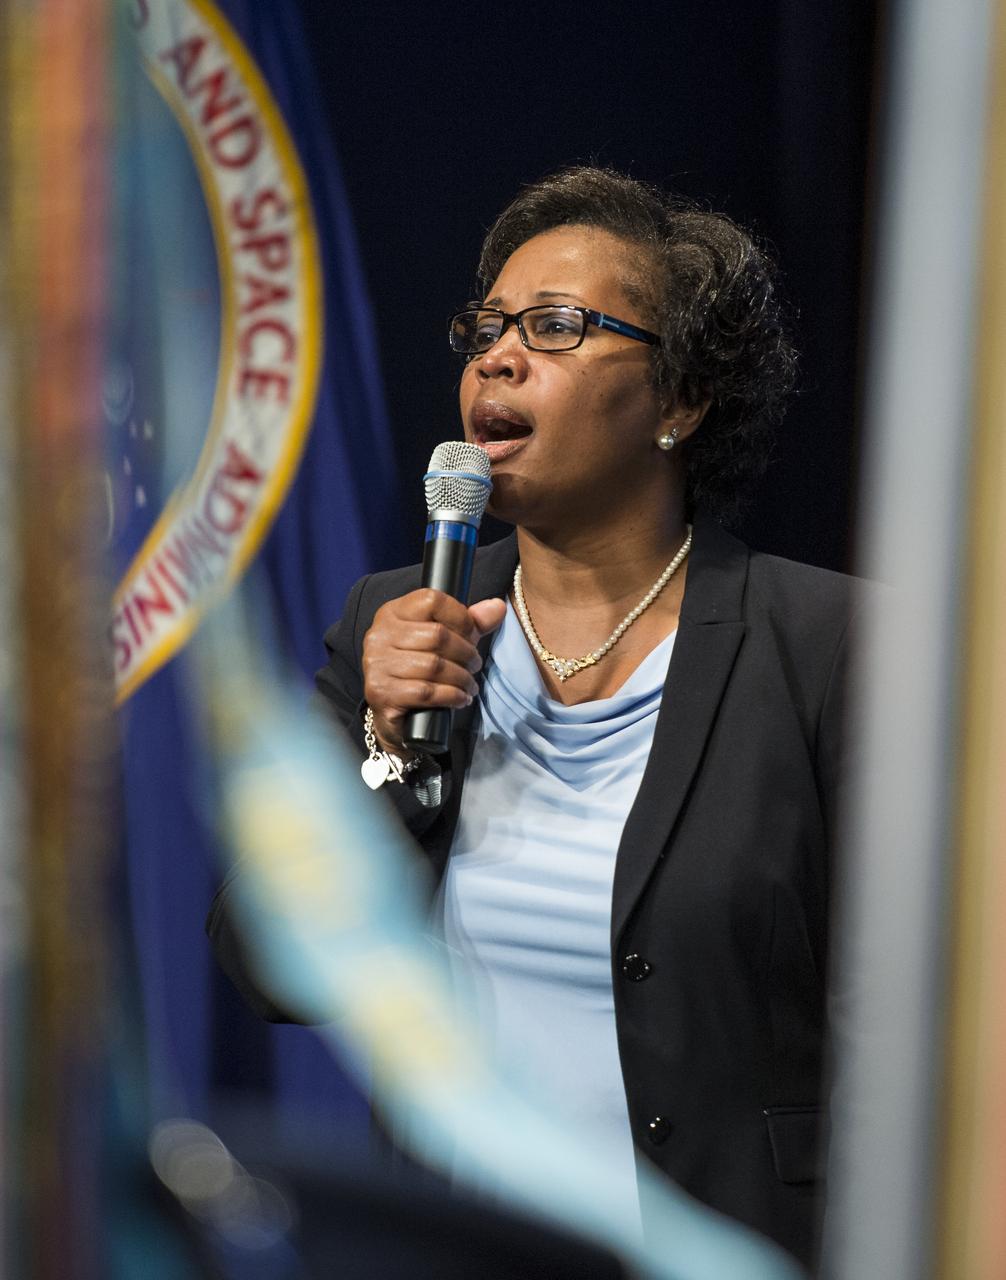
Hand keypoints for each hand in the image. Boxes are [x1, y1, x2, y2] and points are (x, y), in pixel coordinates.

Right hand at [362, 591, 505, 753]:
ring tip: (470, 685)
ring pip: (434, 665)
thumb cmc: (418, 671)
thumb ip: (470, 623)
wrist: (392, 714)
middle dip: (466, 653)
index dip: (461, 617)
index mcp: (392, 613)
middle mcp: (378, 635)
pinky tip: (460, 699)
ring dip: (461, 678)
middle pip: (438, 635)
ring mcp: (377, 664)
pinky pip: (427, 691)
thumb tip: (498, 607)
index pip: (432, 600)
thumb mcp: (444, 641)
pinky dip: (451, 696)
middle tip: (475, 665)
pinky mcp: (381, 692)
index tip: (472, 634)